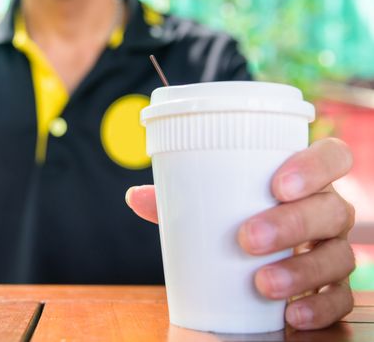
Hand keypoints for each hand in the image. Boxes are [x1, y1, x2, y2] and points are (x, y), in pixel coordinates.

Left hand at [125, 137, 355, 329]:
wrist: (259, 262)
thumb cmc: (241, 221)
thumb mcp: (216, 207)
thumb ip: (180, 200)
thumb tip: (134, 196)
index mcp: (305, 182)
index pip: (332, 157)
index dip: (314, 167)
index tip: (277, 186)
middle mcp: (328, 213)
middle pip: (332, 211)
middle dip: (292, 224)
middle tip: (247, 238)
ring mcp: (334, 251)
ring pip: (339, 258)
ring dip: (301, 272)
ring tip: (263, 284)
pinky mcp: (334, 289)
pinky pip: (340, 301)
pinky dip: (320, 310)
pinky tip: (292, 317)